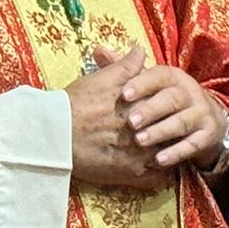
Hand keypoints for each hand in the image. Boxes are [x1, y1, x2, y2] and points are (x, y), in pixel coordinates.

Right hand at [67, 45, 163, 189]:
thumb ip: (126, 65)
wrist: (54, 136)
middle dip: (174, 130)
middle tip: (172, 128)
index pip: (170, 106)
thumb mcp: (101, 78)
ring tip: (165, 148)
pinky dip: (161, 174)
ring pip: (169, 155)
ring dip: (169, 152)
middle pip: (173, 131)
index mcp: (142, 106)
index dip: (170, 106)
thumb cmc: (76, 104)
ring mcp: (140, 156)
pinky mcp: (131, 176)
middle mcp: (146, 131)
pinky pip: (158, 179)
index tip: (169, 106)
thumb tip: (139, 48)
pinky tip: (157, 168)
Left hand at [122, 61, 228, 170]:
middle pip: (171, 99)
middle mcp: (190, 92)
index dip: (142, 83)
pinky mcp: (208, 135)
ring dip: (161, 131)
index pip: (159, 75)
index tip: (124, 94)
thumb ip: (124, 70)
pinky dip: (177, 153)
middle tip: (130, 121)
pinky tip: (159, 160)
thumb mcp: (148, 83)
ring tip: (140, 141)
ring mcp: (202, 113)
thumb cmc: (165, 99)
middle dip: (151, 110)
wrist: (206, 118)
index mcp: (173, 77)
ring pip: (182, 122)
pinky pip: (193, 144)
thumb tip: (98, 50)